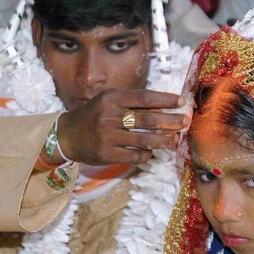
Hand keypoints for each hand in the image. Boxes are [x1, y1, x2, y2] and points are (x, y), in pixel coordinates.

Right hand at [56, 89, 187, 164]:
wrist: (68, 135)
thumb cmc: (95, 115)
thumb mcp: (109, 101)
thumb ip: (132, 103)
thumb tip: (164, 107)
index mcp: (111, 98)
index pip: (144, 97)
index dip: (165, 99)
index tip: (181, 101)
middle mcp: (109, 116)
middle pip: (148, 119)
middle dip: (170, 121)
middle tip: (184, 122)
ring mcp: (107, 136)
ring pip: (144, 140)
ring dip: (164, 140)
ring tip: (175, 140)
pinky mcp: (107, 154)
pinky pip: (135, 156)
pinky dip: (147, 154)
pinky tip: (152, 152)